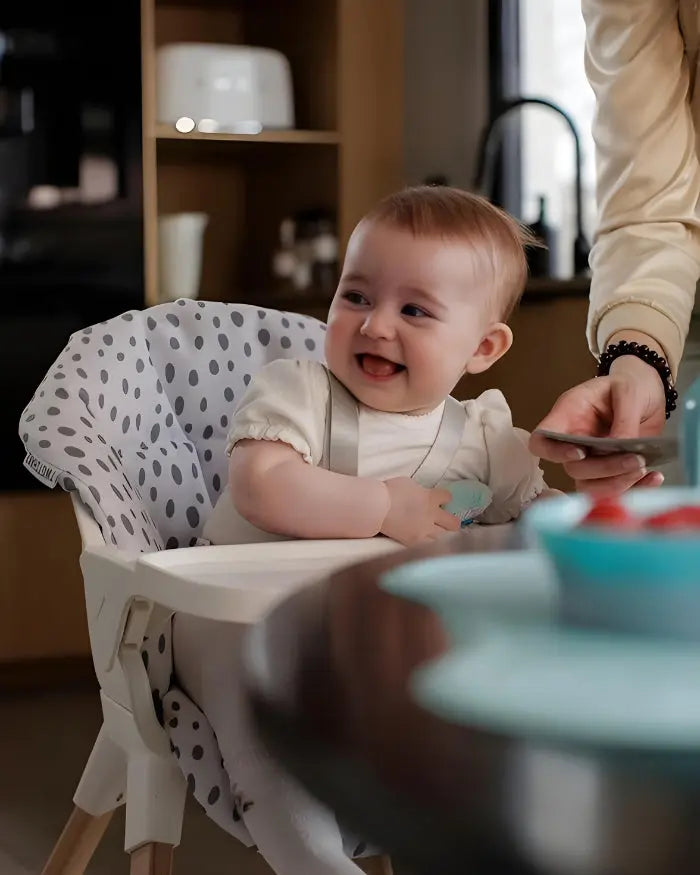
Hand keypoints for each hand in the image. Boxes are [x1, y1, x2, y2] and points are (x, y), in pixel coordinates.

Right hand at [380, 477, 459, 545]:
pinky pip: (427, 544)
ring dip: (440, 533)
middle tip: (446, 521)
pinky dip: (428, 542)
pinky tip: (425, 539)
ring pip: (442, 536)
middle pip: (453, 523)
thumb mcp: (410, 484)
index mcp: (431, 498)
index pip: (448, 497)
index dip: (445, 498)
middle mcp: (432, 515)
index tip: (441, 499)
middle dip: (452, 522)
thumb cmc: (390, 491)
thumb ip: (421, 492)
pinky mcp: (414, 542)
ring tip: (434, 531)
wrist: (376, 507)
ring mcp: (424, 530)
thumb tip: (423, 497)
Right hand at [529, 354, 666, 496]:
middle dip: (604, 469)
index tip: (581, 453)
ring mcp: (592, 459)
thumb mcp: (628, 390)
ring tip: (643, 469)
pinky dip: (636, 488)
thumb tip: (620, 448)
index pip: (542, 440)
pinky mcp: (611, 471)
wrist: (648, 394)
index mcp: (567, 416)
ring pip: (591, 486)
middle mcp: (574, 442)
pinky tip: (654, 477)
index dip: (554, 452)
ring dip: (617, 484)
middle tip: (636, 460)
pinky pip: (616, 489)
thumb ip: (624, 418)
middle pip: (573, 469)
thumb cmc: (630, 385)